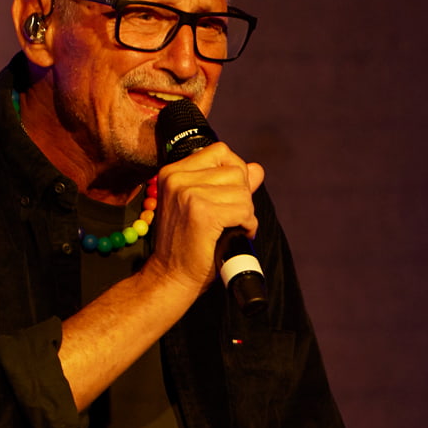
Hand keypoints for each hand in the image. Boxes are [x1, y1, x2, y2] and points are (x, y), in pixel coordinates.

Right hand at [142, 141, 263, 295]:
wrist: (171, 276)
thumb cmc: (186, 244)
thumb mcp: (202, 206)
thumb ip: (229, 184)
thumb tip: (257, 168)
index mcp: (173, 172)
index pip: (221, 152)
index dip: (235, 174)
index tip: (230, 196)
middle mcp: (178, 178)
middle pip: (235, 170)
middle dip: (242, 195)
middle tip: (232, 217)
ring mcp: (188, 194)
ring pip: (242, 191)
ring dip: (246, 212)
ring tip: (233, 227)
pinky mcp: (203, 213)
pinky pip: (244, 210)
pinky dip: (248, 224)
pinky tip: (239, 234)